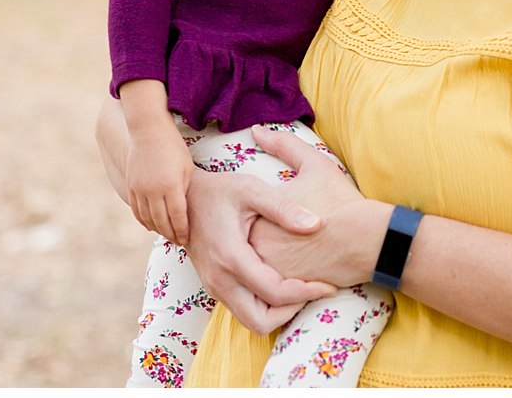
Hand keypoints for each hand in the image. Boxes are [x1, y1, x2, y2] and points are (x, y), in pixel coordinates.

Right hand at [125, 121, 194, 245]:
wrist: (147, 130)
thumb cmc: (173, 146)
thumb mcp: (186, 167)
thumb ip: (184, 191)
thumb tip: (182, 212)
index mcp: (171, 186)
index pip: (177, 217)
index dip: (182, 231)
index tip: (186, 240)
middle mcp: (153, 190)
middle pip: (162, 221)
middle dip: (171, 234)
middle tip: (178, 242)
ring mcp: (139, 188)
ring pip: (147, 218)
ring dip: (157, 229)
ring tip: (166, 235)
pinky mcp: (131, 185)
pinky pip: (136, 210)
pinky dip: (143, 220)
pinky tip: (151, 226)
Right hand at [183, 166, 336, 334]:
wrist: (183, 198)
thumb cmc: (220, 190)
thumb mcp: (252, 189)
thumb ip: (284, 207)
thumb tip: (317, 224)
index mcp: (231, 257)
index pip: (275, 293)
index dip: (306, 293)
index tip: (328, 285)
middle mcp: (219, 279)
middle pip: (261, 322)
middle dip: (292, 312)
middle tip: (313, 291)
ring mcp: (214, 286)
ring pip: (251, 321)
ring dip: (278, 312)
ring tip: (300, 288)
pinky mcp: (214, 287)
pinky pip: (243, 310)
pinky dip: (265, 306)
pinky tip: (281, 282)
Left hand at [246, 125, 388, 288]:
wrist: (368, 240)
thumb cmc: (340, 201)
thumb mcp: (312, 163)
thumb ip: (282, 144)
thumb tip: (257, 130)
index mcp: (257, 219)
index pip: (237, 220)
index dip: (248, 215)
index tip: (256, 212)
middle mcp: (258, 250)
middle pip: (243, 247)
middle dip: (252, 240)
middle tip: (271, 235)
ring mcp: (272, 274)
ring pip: (256, 272)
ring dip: (265, 264)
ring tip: (284, 253)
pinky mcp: (290, 292)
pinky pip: (274, 291)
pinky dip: (281, 281)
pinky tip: (297, 267)